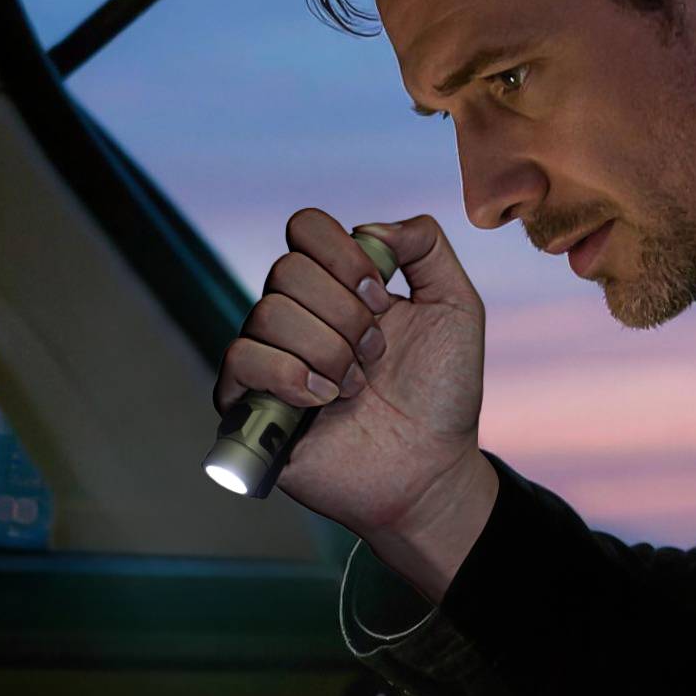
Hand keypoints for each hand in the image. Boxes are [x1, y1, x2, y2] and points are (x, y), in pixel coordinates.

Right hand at [217, 209, 497, 595]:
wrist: (432, 468)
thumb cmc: (443, 393)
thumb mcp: (455, 306)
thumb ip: (427, 246)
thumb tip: (368, 227)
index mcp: (338, 285)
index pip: (306, 229)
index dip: (344, 256)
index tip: (383, 298)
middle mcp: (298, 315)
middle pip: (286, 269)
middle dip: (346, 314)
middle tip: (376, 354)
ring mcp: (272, 357)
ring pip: (267, 313)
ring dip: (328, 351)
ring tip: (356, 387)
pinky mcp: (251, 402)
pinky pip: (240, 359)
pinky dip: (288, 375)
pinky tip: (323, 401)